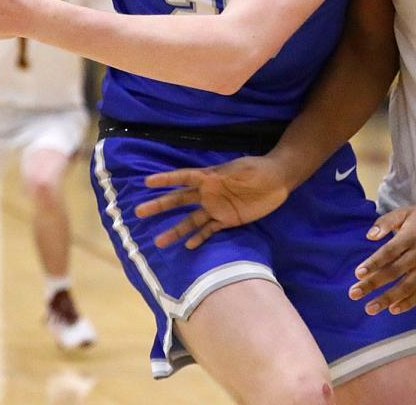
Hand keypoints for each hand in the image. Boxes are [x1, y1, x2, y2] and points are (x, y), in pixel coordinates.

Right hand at [135, 155, 290, 248]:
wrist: (277, 179)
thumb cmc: (258, 170)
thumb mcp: (242, 169)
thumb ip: (226, 176)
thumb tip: (209, 179)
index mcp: (209, 177)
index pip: (183, 177)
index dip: (166, 180)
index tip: (147, 183)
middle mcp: (208, 193)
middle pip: (180, 201)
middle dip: (160, 206)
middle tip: (139, 212)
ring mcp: (217, 208)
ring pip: (191, 220)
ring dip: (175, 230)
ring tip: (157, 241)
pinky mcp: (228, 220)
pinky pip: (209, 230)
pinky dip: (198, 238)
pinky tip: (187, 246)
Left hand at [349, 200, 415, 314]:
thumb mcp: (405, 212)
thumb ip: (386, 222)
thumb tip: (369, 236)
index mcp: (409, 237)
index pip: (388, 253)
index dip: (373, 264)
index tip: (358, 274)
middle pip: (393, 272)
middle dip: (373, 285)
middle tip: (354, 294)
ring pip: (406, 287)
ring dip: (387, 299)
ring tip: (370, 308)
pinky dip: (408, 303)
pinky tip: (394, 309)